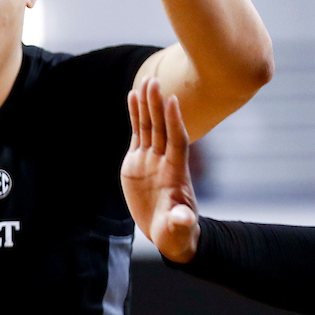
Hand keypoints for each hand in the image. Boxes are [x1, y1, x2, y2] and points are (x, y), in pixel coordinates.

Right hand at [121, 77, 199, 261]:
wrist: (168, 232)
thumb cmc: (177, 232)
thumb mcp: (178, 230)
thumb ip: (180, 221)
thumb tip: (183, 217)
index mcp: (175, 173)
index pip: (177, 142)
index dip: (174, 122)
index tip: (172, 101)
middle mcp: (164, 161)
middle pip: (162, 128)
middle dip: (158, 105)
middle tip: (154, 82)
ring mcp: (150, 159)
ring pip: (149, 127)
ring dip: (147, 105)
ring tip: (143, 82)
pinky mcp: (137, 161)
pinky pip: (138, 134)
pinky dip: (135, 116)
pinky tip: (132, 97)